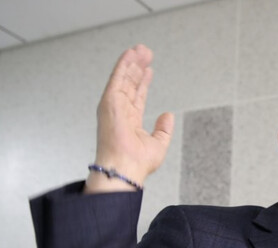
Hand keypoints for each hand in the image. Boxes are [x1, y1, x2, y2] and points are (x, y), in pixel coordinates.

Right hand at [85, 44, 173, 192]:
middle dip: (138, 67)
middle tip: (145, 52)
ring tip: (140, 49)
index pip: (137, 96)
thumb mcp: (158, 144)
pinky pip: (117, 79)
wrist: (126, 168)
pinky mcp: (109, 102)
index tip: (148, 70)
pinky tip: (129, 55)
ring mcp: (114, 106)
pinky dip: (123, 66)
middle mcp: (120, 112)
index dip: (143, 82)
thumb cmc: (137, 163)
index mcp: (130, 122)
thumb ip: (163, 129)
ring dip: (131, 62)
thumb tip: (168, 115)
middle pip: (130, 84)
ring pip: (124, 79)